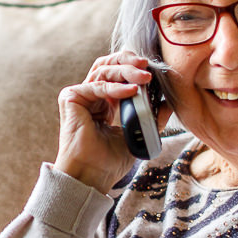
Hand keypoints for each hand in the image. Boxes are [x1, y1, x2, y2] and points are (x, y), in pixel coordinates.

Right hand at [55, 52, 170, 191]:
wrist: (92, 175)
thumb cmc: (109, 160)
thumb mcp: (137, 134)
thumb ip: (151, 118)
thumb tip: (167, 103)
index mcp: (104, 102)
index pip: (117, 72)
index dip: (133, 66)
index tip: (153, 69)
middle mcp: (91, 95)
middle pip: (108, 65)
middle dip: (129, 62)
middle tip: (147, 65)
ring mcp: (80, 95)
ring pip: (103, 71)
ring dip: (126, 72)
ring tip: (145, 78)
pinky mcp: (70, 98)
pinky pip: (97, 86)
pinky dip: (115, 87)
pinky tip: (132, 91)